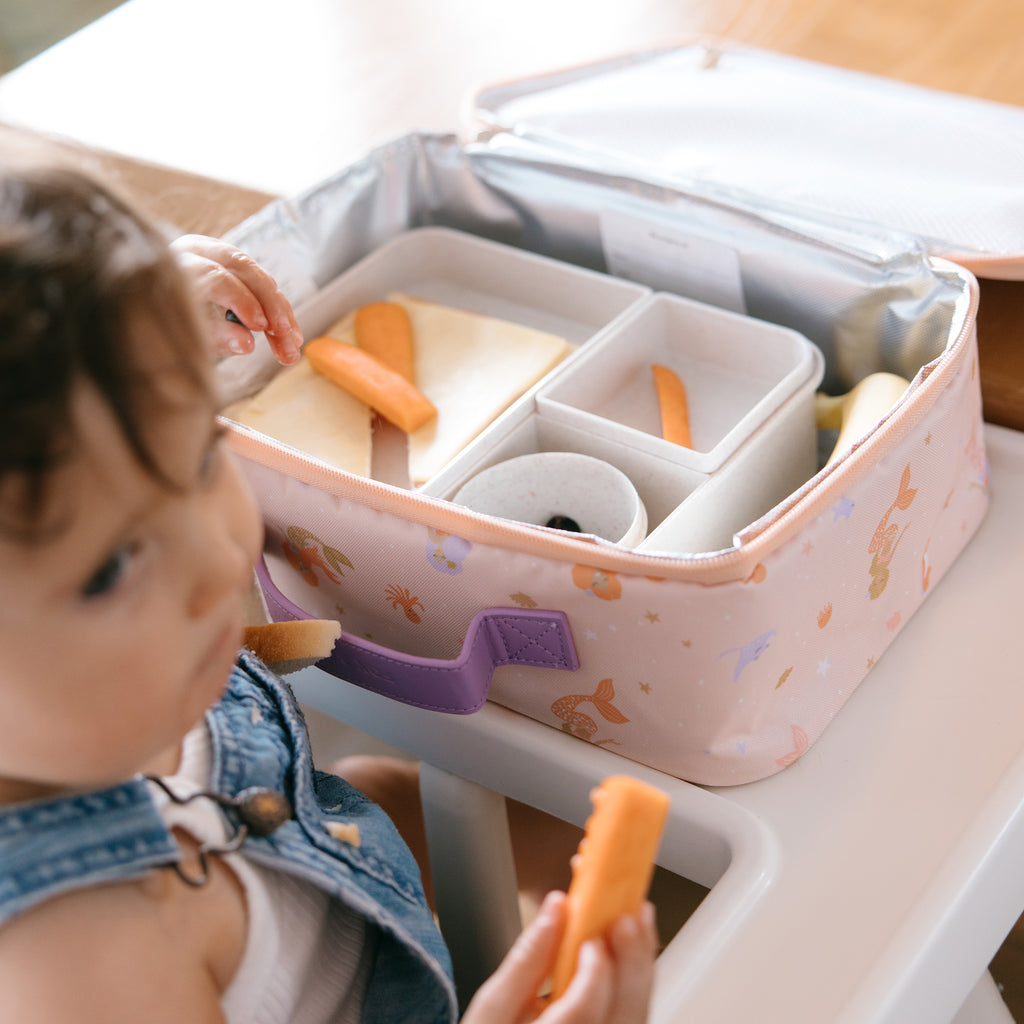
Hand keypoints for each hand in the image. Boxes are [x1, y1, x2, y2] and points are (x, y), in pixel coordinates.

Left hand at [171, 234, 302, 364]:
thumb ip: (214, 337)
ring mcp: (220, 256)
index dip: (241, 301)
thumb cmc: (165, 323)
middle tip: (285, 334)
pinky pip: (264, 286)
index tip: (259, 328)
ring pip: (259, 276)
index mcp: (177, 264)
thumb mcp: (186, 333)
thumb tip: (247, 344)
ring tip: (293, 345)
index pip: (215, 276)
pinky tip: (290, 335)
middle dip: (270, 303)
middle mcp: (200, 251)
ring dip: (281, 311)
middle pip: (243, 268)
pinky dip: (279, 311)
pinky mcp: (236, 267)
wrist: (155, 307)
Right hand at [462, 892, 656, 1023]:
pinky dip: (636, 977)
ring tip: (636, 918)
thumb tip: (555, 909)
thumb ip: (525, 959)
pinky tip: (632, 946)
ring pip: (636, 1012)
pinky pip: (634, 1011)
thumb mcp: (493, 1007)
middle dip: (631, 962)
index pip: (583, 1014)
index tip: (592, 940)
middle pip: (624, 1013)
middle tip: (626, 919)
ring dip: (639, 963)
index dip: (593, 975)